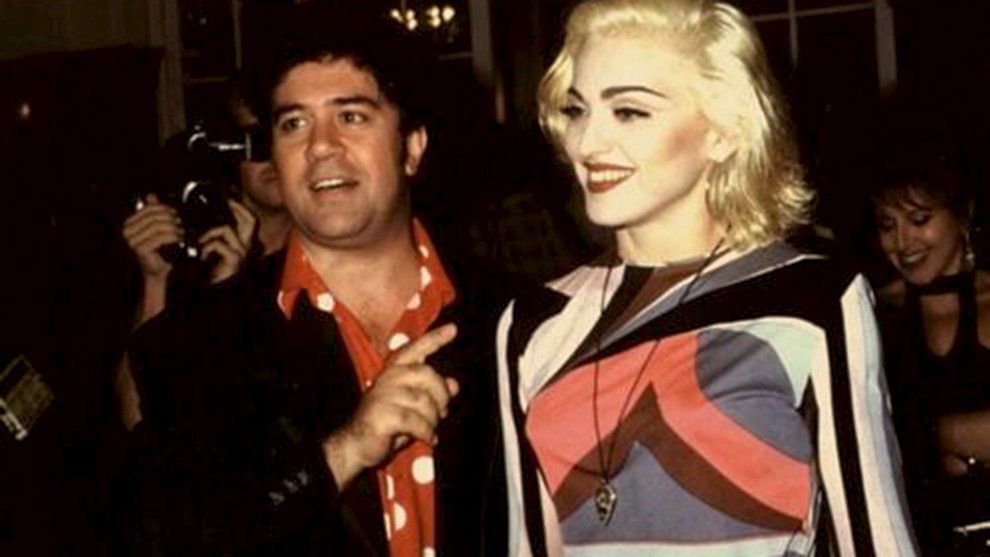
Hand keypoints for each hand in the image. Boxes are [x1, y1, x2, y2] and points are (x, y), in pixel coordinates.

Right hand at [122, 193, 181, 280]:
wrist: (157, 270)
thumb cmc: (158, 249)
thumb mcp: (156, 228)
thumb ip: (152, 212)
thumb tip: (151, 196)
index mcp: (129, 223)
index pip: (149, 209)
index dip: (164, 209)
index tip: (175, 213)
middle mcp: (127, 231)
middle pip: (154, 217)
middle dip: (170, 219)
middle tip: (180, 223)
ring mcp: (132, 241)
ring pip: (158, 227)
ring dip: (173, 228)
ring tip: (181, 232)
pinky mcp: (140, 249)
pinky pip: (160, 238)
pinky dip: (173, 237)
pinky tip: (179, 239)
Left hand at [198, 199, 256, 283]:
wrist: (213, 295)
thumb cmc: (212, 274)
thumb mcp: (213, 252)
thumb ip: (215, 239)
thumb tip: (208, 223)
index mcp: (241, 245)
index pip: (248, 222)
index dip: (241, 209)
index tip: (230, 199)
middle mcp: (245, 248)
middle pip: (249, 220)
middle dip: (238, 208)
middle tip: (228, 201)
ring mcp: (242, 254)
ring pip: (228, 230)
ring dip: (210, 233)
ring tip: (201, 242)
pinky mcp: (234, 260)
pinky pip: (219, 244)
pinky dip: (207, 247)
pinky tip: (202, 256)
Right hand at [323, 324, 458, 489]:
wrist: (355, 445)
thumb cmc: (386, 423)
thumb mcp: (413, 406)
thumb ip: (432, 393)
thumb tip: (454, 384)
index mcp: (394, 371)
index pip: (415, 348)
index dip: (434, 338)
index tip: (453, 329)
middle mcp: (388, 377)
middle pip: (427, 374)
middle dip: (441, 395)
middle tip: (443, 412)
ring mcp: (383, 395)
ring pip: (424, 401)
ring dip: (433, 419)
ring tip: (431, 430)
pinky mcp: (382, 414)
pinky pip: (416, 421)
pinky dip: (427, 432)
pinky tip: (429, 438)